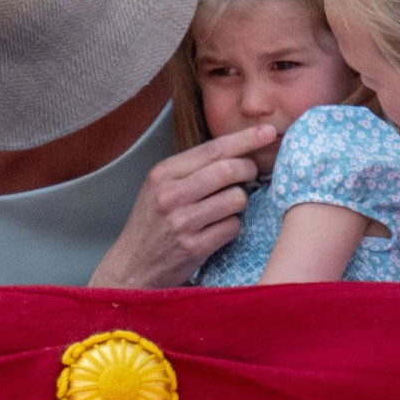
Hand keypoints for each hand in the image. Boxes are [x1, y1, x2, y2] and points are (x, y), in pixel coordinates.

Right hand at [88, 124, 276, 287]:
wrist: (132, 267)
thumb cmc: (153, 223)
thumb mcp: (161, 187)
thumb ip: (193, 169)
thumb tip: (240, 151)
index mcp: (164, 173)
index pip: (213, 148)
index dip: (245, 138)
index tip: (268, 132)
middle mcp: (171, 194)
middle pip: (229, 170)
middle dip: (249, 170)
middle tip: (250, 175)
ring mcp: (183, 222)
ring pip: (236, 199)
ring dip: (240, 202)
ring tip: (226, 208)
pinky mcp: (194, 247)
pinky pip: (233, 227)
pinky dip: (232, 227)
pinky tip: (218, 230)